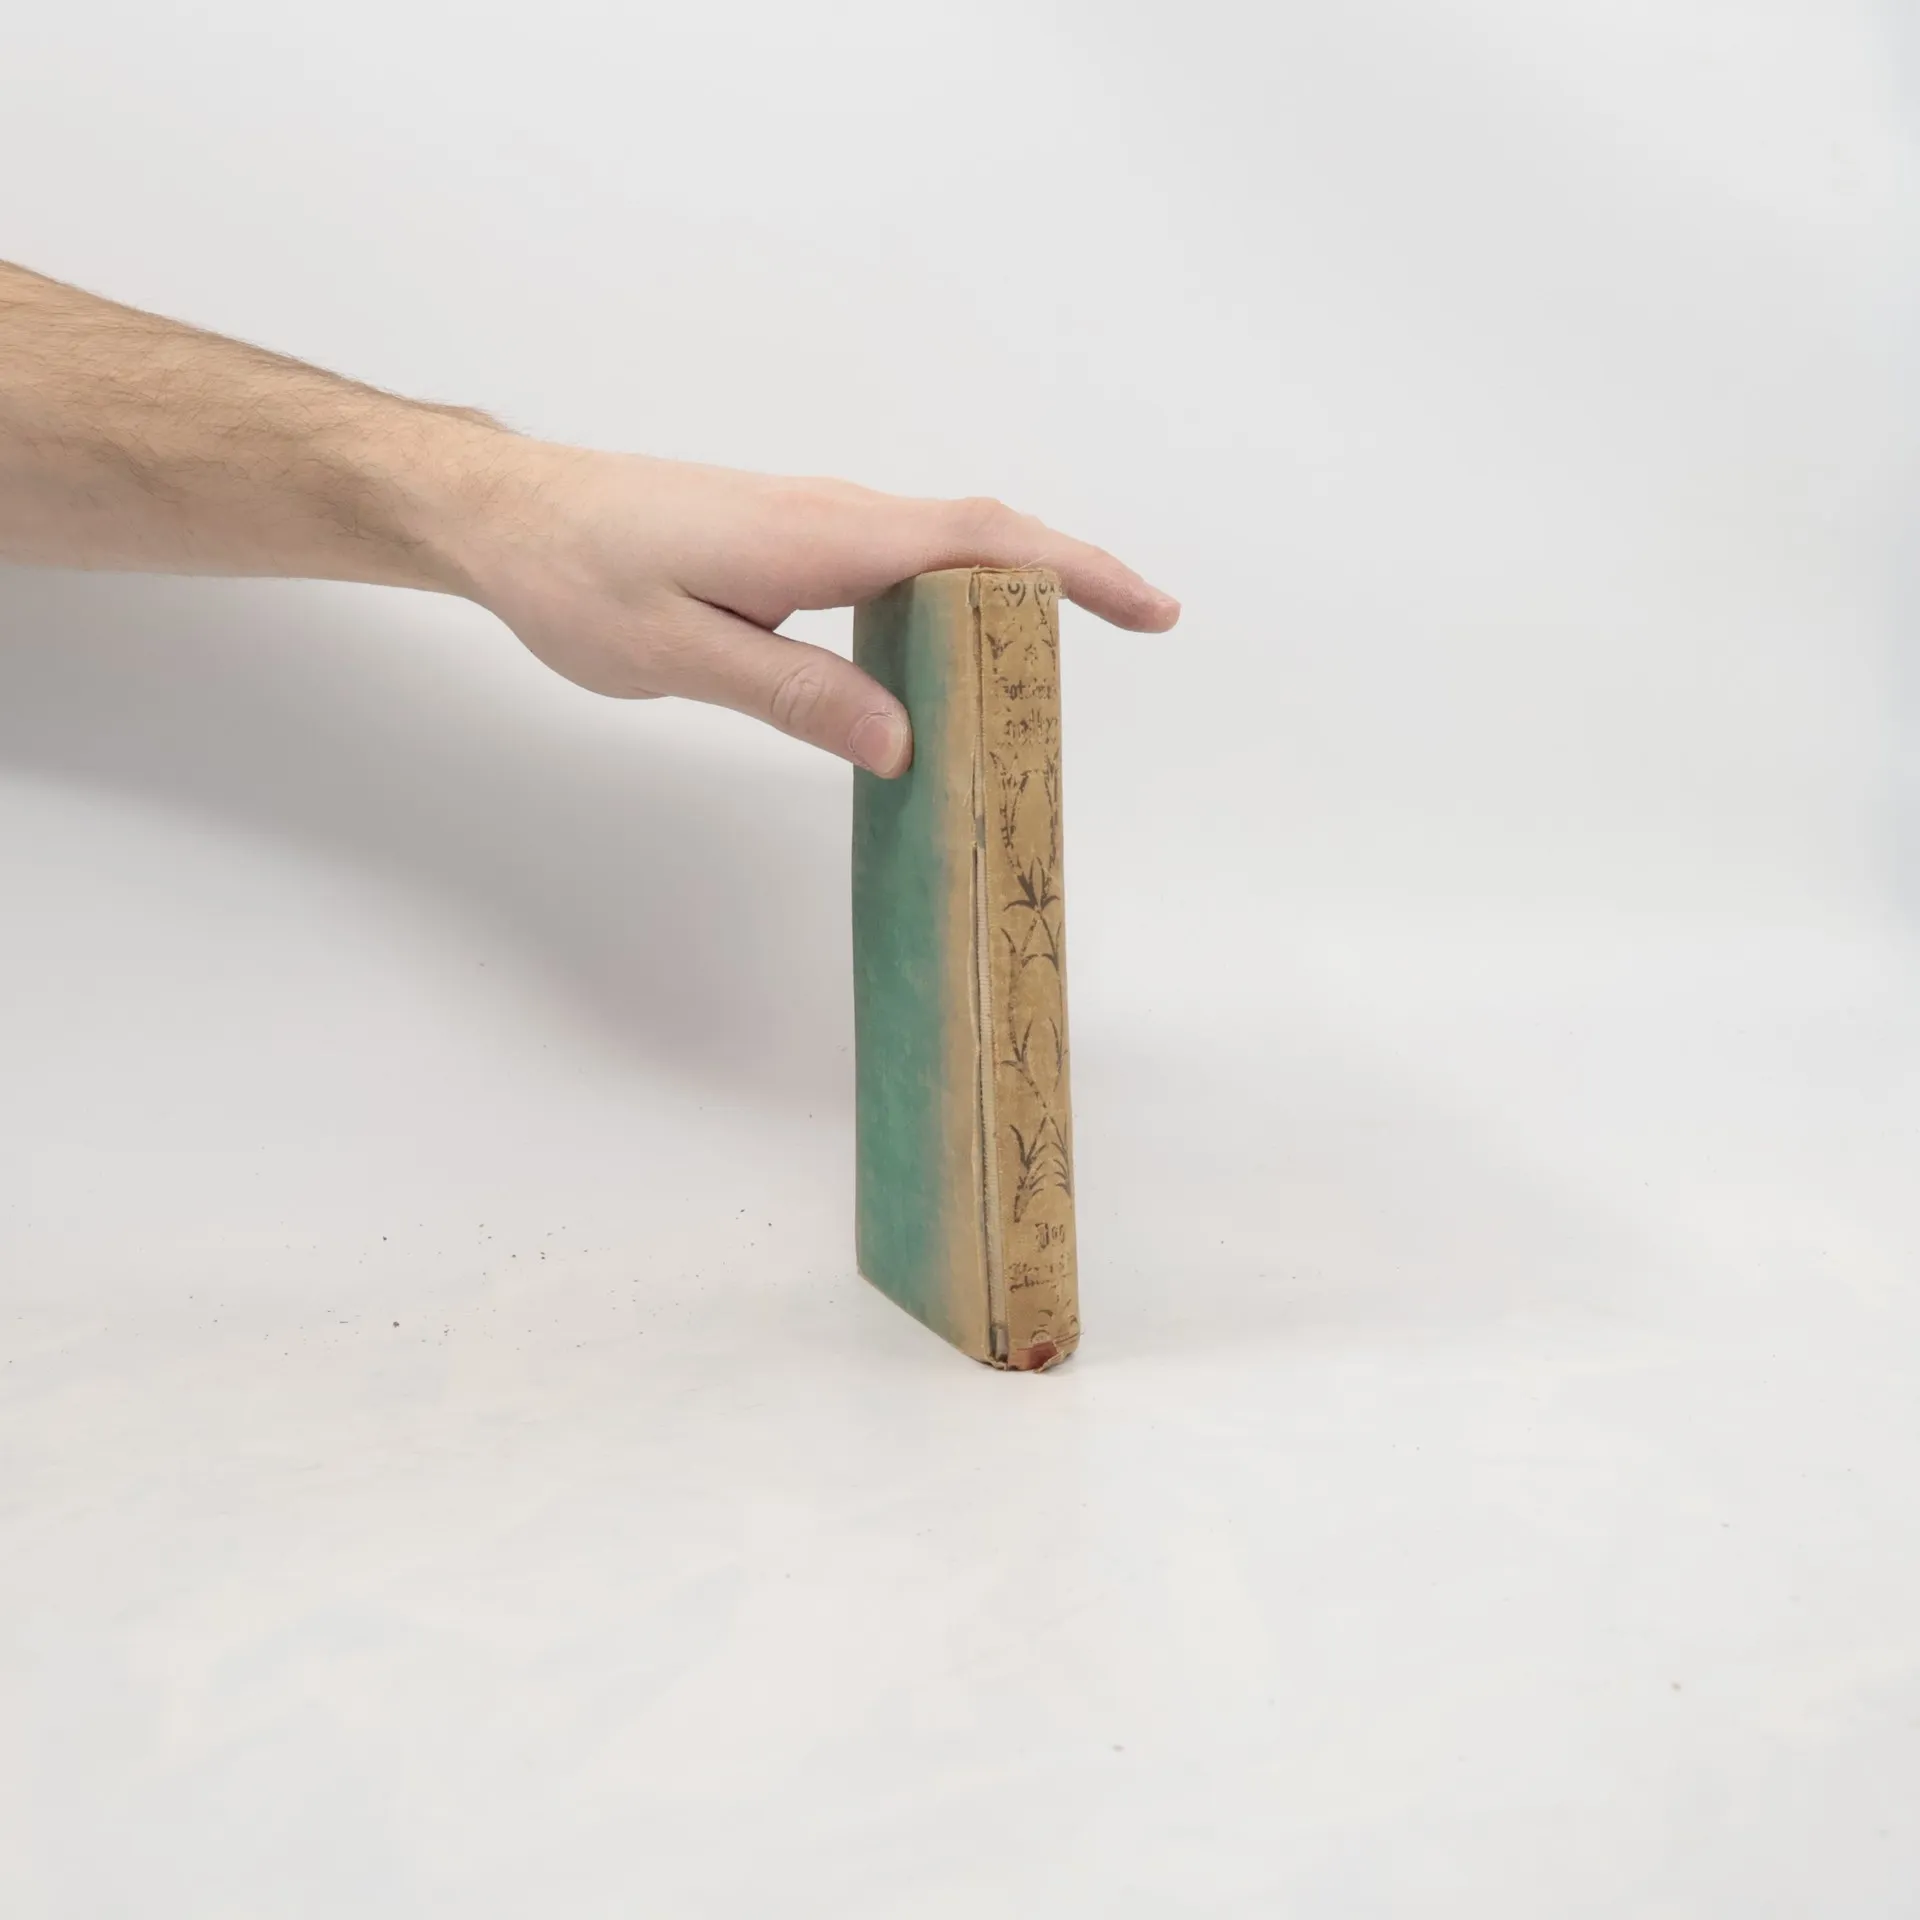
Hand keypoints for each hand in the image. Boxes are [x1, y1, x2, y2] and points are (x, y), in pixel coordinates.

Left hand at [444, 441, 1179, 775]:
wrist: (508, 515)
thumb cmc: (578, 576)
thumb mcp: (680, 655)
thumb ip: (794, 695)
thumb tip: (904, 742)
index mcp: (820, 536)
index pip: (979, 541)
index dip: (1076, 572)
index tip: (1151, 608)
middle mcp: (831, 515)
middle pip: (981, 537)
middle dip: (1067, 583)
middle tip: (1134, 637)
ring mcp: (812, 522)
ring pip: (940, 549)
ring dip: (1006, 596)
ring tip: (1047, 671)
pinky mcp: (790, 541)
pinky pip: (897, 562)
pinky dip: (947, 601)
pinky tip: (942, 658)